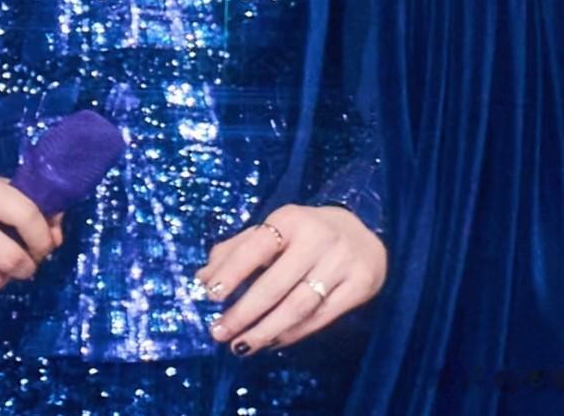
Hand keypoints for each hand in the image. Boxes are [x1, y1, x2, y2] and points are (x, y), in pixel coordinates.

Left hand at [194, 204, 386, 355]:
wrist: (362, 233)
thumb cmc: (305, 233)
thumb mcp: (273, 230)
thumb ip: (236, 250)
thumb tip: (201, 278)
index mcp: (291, 218)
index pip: (256, 246)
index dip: (232, 271)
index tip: (209, 295)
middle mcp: (318, 238)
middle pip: (275, 284)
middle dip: (243, 312)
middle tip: (218, 332)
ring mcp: (341, 263)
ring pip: (298, 306)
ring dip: (265, 330)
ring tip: (240, 345)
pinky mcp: (359, 285)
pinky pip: (320, 319)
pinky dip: (292, 334)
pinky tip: (271, 341)